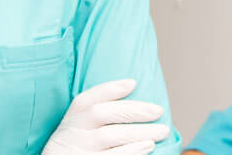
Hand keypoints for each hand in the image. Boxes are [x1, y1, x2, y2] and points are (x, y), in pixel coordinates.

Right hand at [42, 79, 169, 154]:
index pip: (87, 99)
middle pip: (101, 113)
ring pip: (108, 136)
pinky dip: (131, 151)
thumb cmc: (80, 149)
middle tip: (159, 111)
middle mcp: (70, 132)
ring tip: (161, 131)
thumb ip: (99, 117)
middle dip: (133, 110)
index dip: (110, 89)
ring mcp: (75, 150)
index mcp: (72, 119)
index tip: (133, 83)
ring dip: (138, 132)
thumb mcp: (80, 130)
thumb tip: (135, 96)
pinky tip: (147, 147)